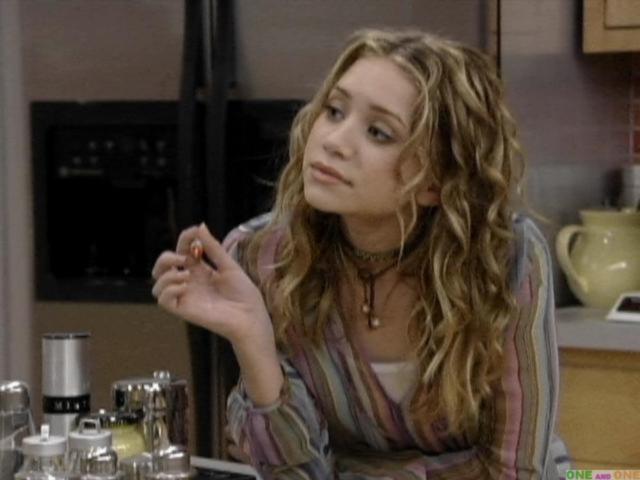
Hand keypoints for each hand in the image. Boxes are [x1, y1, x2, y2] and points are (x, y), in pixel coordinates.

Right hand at [151, 223, 273, 346]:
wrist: (251, 316)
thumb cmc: (244, 293)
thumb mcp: (228, 265)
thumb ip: (213, 248)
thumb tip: (200, 226)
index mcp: (200, 270)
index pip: (182, 250)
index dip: (184, 239)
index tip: (194, 234)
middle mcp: (189, 283)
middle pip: (162, 268)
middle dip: (166, 257)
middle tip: (184, 258)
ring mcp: (186, 297)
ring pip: (157, 285)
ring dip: (166, 275)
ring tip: (187, 274)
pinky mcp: (184, 310)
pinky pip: (163, 301)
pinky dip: (169, 289)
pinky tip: (185, 286)